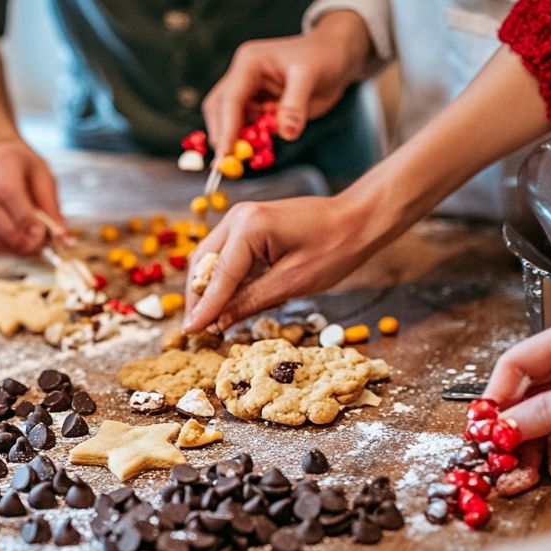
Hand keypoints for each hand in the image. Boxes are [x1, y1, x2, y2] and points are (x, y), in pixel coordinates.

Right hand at [0, 139, 57, 254]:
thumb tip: (64, 242)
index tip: (40, 236)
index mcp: (0, 157)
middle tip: (35, 247)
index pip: (7, 191)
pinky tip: (10, 244)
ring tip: (25, 247)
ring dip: (5, 247)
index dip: (24, 219)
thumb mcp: (44, 178)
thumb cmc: (22, 169)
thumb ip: (52, 209)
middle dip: (14, 238)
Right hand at [183, 193, 377, 331]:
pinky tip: (227, 301)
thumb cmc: (335, 248)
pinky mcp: (250, 226)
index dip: (204, 308)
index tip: (189, 332)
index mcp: (249, 226)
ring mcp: (242, 219)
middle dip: (199, 297)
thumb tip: (218, 322)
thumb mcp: (292, 283)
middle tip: (197, 329)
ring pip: (211, 259)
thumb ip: (250, 302)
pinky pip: (227, 255)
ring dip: (209, 288)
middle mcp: (238, 217)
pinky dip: (224, 279)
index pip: (218, 275)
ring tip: (208, 319)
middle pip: (203, 263)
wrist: (360, 219)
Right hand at [203, 10, 373, 156]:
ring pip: (229, 121)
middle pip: (219, 110)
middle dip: (224, 135)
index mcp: (250, 63)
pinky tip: (261, 148)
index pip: (230, 99)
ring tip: (252, 154)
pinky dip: (250, 142)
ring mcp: (249, 92)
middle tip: (231, 161)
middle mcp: (243, 77)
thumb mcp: (310, 75)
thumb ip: (295, 105)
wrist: (336, 56)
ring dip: (237, 140)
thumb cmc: (324, 57)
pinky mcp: (258, 107)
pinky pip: (246, 128)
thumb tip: (287, 133)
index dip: (226, 128)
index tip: (226, 153)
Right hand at [485, 314, 550, 481]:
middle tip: (497, 453)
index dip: (496, 396)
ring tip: (523, 472)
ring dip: (532, 445)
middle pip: (526, 393)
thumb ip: (545, 412)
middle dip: (513, 427)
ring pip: (542, 415)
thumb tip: (502, 428)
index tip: (483, 426)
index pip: (516, 363)